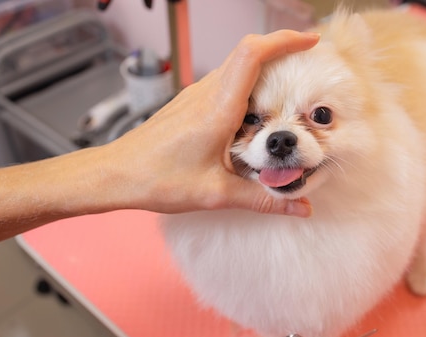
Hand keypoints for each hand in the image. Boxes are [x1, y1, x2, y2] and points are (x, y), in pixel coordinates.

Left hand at [104, 30, 319, 216]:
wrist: (117, 174)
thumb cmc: (159, 180)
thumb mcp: (217, 194)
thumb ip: (262, 199)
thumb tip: (301, 207)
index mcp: (217, 108)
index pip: (252, 54)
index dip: (284, 40)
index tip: (309, 42)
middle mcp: (206, 93)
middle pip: (247, 53)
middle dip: (281, 50)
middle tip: (307, 66)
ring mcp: (195, 95)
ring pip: (235, 67)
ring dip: (263, 69)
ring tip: (288, 91)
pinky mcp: (189, 103)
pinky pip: (223, 83)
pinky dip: (246, 86)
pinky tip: (254, 114)